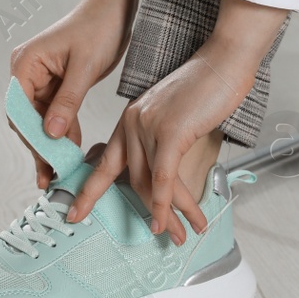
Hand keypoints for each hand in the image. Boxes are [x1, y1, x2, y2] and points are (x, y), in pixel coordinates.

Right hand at [9, 0, 139, 187]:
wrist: (114, 8)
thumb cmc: (99, 27)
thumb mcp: (85, 68)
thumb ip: (67, 102)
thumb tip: (51, 134)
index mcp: (25, 64)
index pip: (18, 110)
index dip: (30, 139)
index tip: (44, 162)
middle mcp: (26, 71)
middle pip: (26, 118)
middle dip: (39, 145)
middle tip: (51, 175)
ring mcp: (39, 78)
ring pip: (39, 119)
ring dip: (51, 142)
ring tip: (61, 169)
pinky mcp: (54, 83)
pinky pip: (53, 112)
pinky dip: (62, 130)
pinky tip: (71, 149)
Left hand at [70, 0, 287, 243]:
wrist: (224, 61)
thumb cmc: (205, 87)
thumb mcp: (174, 116)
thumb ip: (162, 141)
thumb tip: (164, 174)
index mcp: (130, 119)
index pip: (104, 161)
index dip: (89, 190)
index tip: (74, 212)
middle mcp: (132, 123)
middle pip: (129, 179)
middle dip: (144, 212)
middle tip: (156, 236)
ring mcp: (149, 127)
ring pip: (149, 183)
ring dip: (165, 215)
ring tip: (178, 235)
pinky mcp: (170, 132)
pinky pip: (163, 176)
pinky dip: (164, 203)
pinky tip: (168, 220)